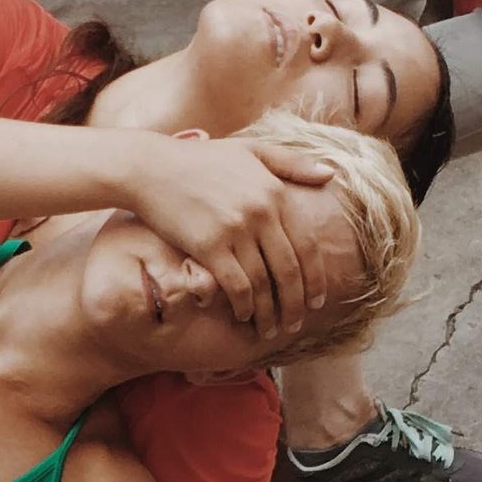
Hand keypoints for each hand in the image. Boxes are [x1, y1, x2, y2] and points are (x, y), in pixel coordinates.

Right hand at [126, 131, 337, 332]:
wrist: (151, 167)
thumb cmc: (201, 159)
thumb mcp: (252, 151)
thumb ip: (292, 163)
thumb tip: (330, 175)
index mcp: (275, 193)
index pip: (308, 246)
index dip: (316, 280)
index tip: (316, 302)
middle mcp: (261, 213)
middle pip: (289, 271)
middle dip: (295, 305)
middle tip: (295, 325)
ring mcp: (235, 230)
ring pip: (264, 284)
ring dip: (270, 313)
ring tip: (270, 329)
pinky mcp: (208, 246)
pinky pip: (237, 286)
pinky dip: (245, 306)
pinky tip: (244, 316)